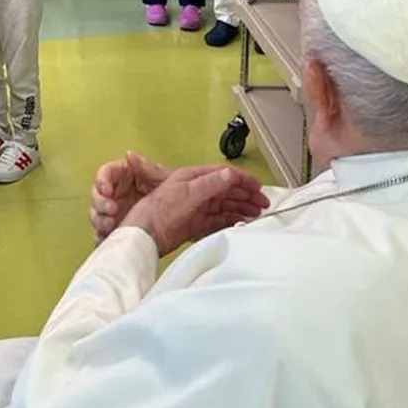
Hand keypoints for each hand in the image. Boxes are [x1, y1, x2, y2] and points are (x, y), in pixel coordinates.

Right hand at [90, 153, 170, 241]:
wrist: (185, 217)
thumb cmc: (173, 194)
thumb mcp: (162, 179)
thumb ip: (146, 168)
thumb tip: (130, 155)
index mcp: (124, 176)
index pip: (106, 174)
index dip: (102, 181)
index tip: (107, 190)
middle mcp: (116, 194)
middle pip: (97, 195)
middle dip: (101, 203)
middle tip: (112, 210)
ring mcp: (114, 213)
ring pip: (97, 215)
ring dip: (100, 220)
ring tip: (111, 225)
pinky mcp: (116, 230)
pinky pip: (103, 234)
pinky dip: (104, 236)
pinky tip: (109, 237)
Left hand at [121, 164, 269, 257]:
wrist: (144, 234)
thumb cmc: (160, 209)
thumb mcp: (187, 192)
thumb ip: (210, 184)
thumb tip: (230, 174)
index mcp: (194, 177)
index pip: (224, 174)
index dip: (244, 180)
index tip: (259, 188)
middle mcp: (196, 191)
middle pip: (227, 190)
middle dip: (246, 196)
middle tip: (262, 205)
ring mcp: (196, 208)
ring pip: (225, 206)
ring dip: (241, 208)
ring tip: (255, 215)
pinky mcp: (195, 225)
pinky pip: (218, 221)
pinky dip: (230, 221)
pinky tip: (240, 224)